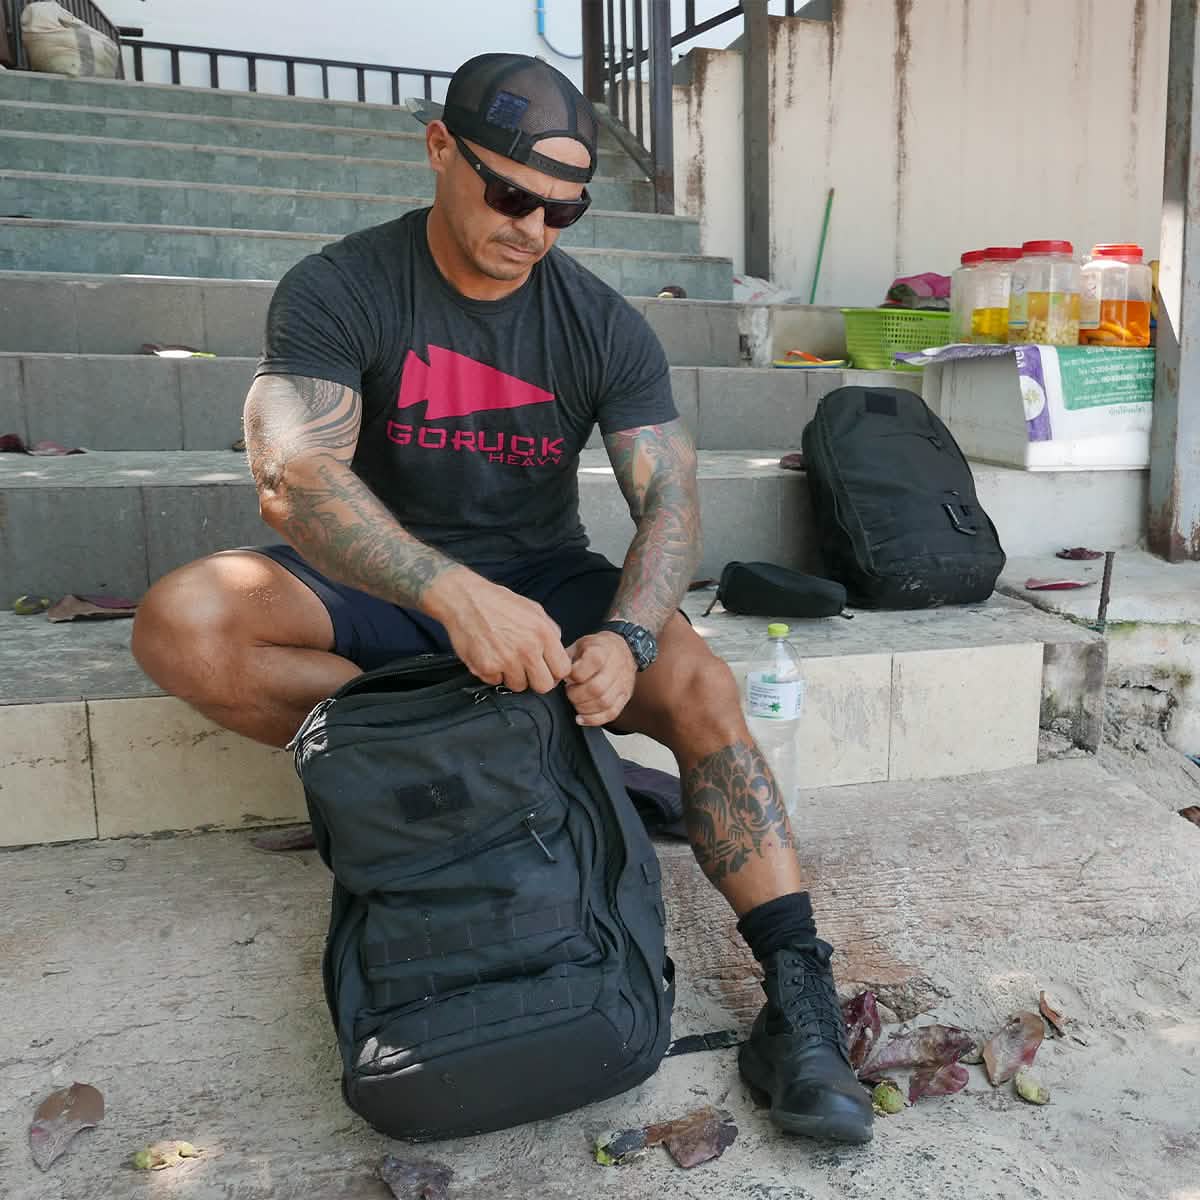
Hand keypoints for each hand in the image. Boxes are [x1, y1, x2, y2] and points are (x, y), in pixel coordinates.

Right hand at [424, 569, 571, 692]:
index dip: (555, 672)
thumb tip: (558, 652)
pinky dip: (492, 673)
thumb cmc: (498, 603)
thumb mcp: (534, 610)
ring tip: (504, 658)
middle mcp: (528, 649)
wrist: (465, 599)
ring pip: (519, 686)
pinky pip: (496, 682)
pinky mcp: (487, 667)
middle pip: (544, 686)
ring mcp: (507, 660)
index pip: (562, 670)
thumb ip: (550, 631)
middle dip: (536, 680)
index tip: (546, 669)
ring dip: (512, 676)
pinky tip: (489, 656)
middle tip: (526, 670)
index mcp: (543, 634)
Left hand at [565, 632, 637, 726]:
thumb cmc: (598, 649)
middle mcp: (616, 668)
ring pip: (604, 703)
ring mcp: (622, 684)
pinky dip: (594, 719)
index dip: (574, 674)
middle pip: (596, 688)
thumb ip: (567, 659)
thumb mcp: (580, 645)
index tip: (567, 676)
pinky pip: (611, 713)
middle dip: (576, 694)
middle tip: (569, 691)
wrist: (623, 650)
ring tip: (575, 701)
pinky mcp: (624, 697)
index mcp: (603, 651)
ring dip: (583, 707)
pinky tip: (581, 717)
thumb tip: (554, 675)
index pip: (592, 663)